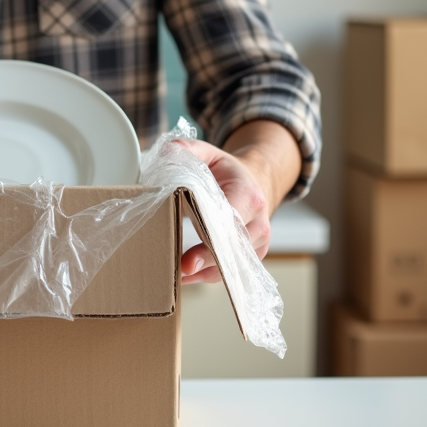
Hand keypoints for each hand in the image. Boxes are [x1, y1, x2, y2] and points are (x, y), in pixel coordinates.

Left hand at [174, 140, 270, 283]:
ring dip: (204, 271)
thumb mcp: (207, 153)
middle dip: (206, 259)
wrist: (253, 182)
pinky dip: (207, 275)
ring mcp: (257, 242)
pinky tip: (186, 276)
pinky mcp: (251, 256)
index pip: (230, 220)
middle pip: (231, 247)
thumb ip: (186, 150)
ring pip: (231, 265)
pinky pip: (229, 272)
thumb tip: (168, 153)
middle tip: (181, 268)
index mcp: (248, 195)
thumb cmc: (226, 171)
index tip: (191, 251)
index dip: (211, 237)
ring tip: (177, 274)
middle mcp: (258, 222)